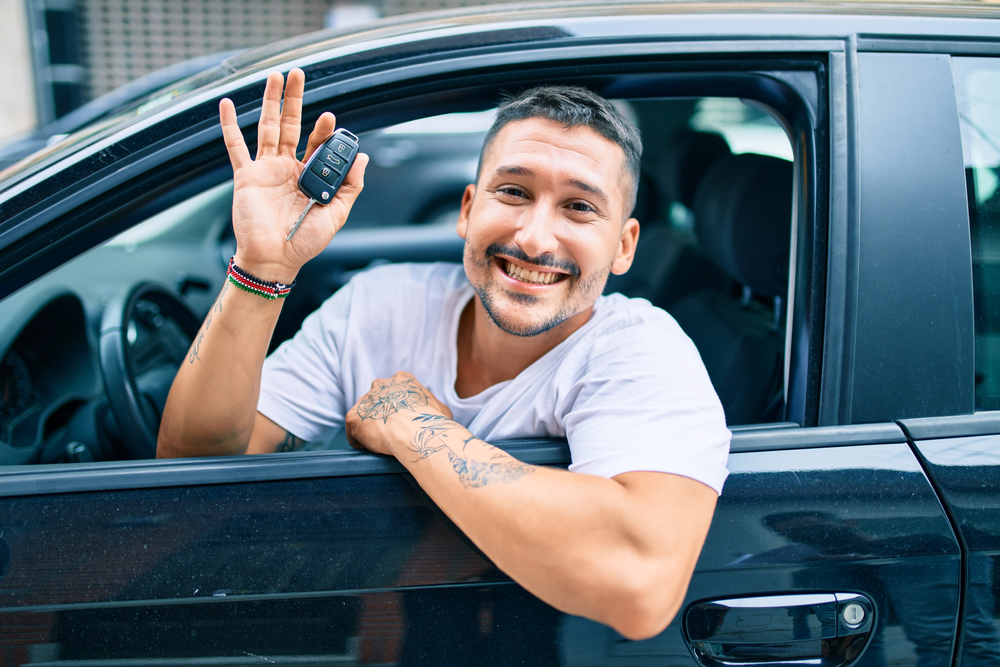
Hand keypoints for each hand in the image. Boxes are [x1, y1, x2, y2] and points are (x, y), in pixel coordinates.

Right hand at [219, 68, 369, 282]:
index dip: (323, 130)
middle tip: (299, 73)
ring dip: (270, 102)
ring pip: (267, 127)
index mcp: (309, 176)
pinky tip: (227, 104)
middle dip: (295, 99)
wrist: (275, 259)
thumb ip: (350, 186)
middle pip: (291, 125)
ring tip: (274, 76)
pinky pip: (235, 146)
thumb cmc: (305, 242)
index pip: (317, 143)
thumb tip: (362, 157)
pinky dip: (230, 125)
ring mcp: (265, 169)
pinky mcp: (245, 176)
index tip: (330, 118)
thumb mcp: (337, 215)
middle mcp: (287, 168)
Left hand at [346, 372, 452, 455]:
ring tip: (382, 442)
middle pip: (378, 401)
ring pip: (364, 415)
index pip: (396, 392)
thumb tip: (436, 415)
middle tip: (392, 431)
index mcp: (402, 380)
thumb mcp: (441, 408)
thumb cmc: (431, 422)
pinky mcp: (353, 416)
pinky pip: (353, 431)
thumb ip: (432, 406)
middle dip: (382, 414)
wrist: (415, 432)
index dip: (399, 408)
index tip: (403, 421)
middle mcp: (380, 385)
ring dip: (370, 427)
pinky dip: (361, 441)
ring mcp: (365, 400)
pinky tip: (372, 448)